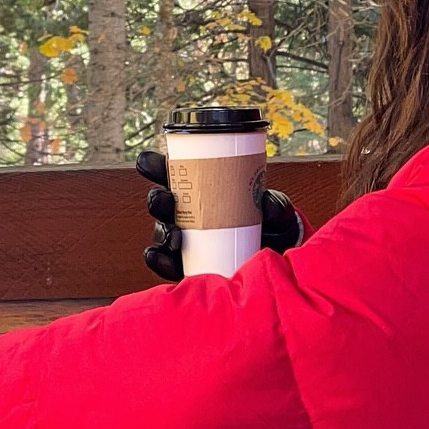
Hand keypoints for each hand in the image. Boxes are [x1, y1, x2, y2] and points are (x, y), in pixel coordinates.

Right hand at [136, 149, 303, 281]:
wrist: (280, 256)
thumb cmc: (272, 223)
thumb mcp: (277, 209)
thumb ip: (275, 205)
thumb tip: (265, 203)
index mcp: (203, 189)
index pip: (175, 174)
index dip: (155, 166)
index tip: (148, 162)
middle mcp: (189, 213)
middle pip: (162, 203)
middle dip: (158, 199)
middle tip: (165, 199)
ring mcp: (188, 240)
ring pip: (162, 232)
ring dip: (161, 231)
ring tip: (173, 235)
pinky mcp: (189, 265)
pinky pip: (166, 263)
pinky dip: (159, 260)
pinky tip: (158, 256)